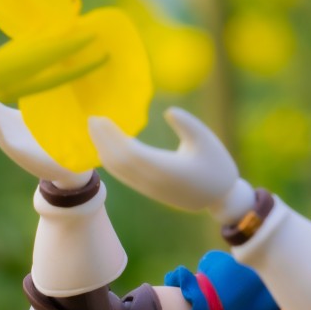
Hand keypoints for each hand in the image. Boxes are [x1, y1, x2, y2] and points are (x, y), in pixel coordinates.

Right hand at [0, 93, 90, 186]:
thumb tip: (41, 72)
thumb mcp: (40, 114)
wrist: (63, 164)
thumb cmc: (50, 137)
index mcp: (9, 120)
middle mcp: (6, 131)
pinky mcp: (20, 154)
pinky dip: (0, 135)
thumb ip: (36, 97)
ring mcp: (11, 142)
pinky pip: (6, 144)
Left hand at [87, 107, 253, 221]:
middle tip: (90, 118)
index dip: (112, 136)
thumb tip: (168, 111)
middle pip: (118, 161)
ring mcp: (149, 188)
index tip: (100, 118)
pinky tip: (107, 147)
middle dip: (102, 140)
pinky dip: (112, 161)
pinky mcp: (149, 190)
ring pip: (118, 171)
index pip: (129, 151)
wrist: (220, 198)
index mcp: (166, 168)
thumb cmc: (216, 165)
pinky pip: (124, 176)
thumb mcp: (207, 140)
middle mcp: (153, 180)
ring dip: (103, 150)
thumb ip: (187, 125)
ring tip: (95, 130)